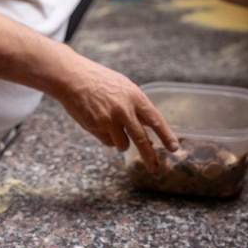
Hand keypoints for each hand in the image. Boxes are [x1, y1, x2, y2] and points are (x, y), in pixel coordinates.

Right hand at [56, 56, 177, 172]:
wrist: (73, 78)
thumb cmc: (99, 81)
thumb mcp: (124, 88)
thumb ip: (136, 106)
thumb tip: (148, 127)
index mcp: (135, 97)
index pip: (155, 120)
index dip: (166, 135)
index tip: (174, 148)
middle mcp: (124, 110)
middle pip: (141, 139)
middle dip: (149, 156)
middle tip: (154, 168)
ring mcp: (109, 120)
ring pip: (123, 144)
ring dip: (121, 142)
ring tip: (112, 126)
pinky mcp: (96, 128)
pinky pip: (108, 141)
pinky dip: (107, 137)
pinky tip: (99, 123)